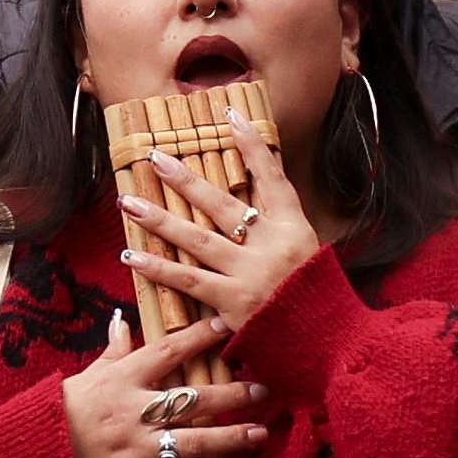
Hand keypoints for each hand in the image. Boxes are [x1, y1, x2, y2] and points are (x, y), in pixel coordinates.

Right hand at [59, 309, 271, 457]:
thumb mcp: (89, 375)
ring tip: (259, 433)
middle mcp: (132, 414)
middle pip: (191, 401)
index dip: (197, 338)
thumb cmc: (71, 410)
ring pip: (191, 444)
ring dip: (229, 439)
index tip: (226, 327)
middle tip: (263, 390)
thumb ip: (114, 351)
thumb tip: (122, 319)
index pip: (167, 353)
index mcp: (122, 381)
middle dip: (231, 395)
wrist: (41, 453)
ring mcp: (135, 451)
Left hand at [112, 119, 323, 339]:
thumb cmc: (315, 298)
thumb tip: (249, 200)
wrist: (330, 343)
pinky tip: (132, 255)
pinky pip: (188, 280)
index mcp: (295, 228)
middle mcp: (272, 245)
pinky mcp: (234, 301)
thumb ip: (279, 227)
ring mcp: (251, 272)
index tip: (230, 114)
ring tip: (127, 202)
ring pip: (196, 238)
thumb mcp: (308, 253)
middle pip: (222, 204)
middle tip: (154, 157)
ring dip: (158, 219)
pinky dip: (158, 268)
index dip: (252, 145)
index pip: (273, 177)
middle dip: (185, 179)